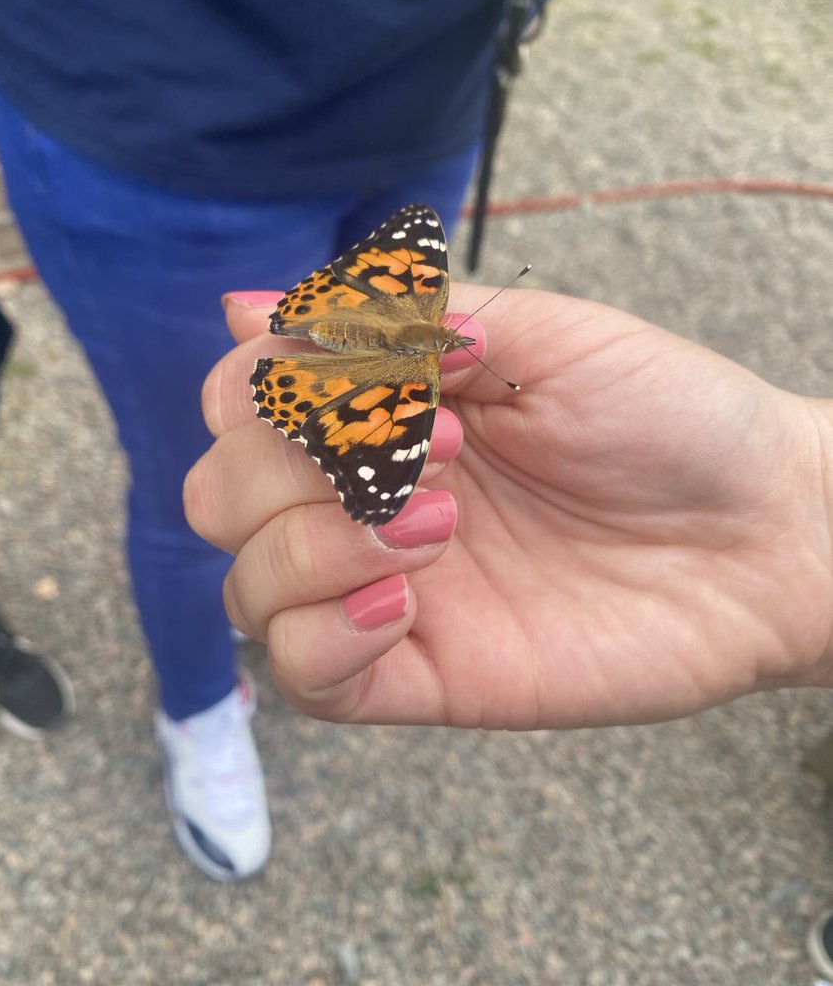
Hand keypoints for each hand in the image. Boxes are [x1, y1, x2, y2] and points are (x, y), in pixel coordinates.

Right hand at [185, 284, 832, 729]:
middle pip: (220, 495)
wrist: (764, 535)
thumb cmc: (668, 417)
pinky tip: (406, 604)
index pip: (240, 405)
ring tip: (441, 527)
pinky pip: (303, 678)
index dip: (275, 391)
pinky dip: (325, 635)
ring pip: (246, 587)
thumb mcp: (538, 335)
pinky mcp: (417, 676)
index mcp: (384, 414)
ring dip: (318, 546)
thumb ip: (392, 323)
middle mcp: (366, 502)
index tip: (396, 383)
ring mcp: (384, 592)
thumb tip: (242, 308)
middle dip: (297, 466)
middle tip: (434, 454)